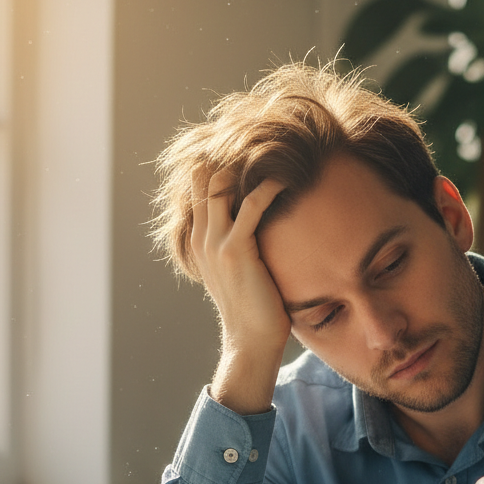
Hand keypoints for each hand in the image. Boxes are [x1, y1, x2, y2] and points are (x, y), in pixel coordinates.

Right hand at [190, 169, 290, 413]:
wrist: (251, 342)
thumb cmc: (255, 308)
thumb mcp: (240, 271)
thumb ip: (239, 245)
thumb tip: (259, 228)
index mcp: (197, 240)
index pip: (196, 185)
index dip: (219, 161)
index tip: (249, 148)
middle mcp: (199, 236)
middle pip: (201, 174)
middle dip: (228, 153)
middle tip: (263, 141)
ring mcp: (214, 242)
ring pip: (218, 181)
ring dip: (247, 163)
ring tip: (276, 152)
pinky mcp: (236, 249)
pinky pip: (250, 202)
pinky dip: (269, 185)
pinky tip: (287, 179)